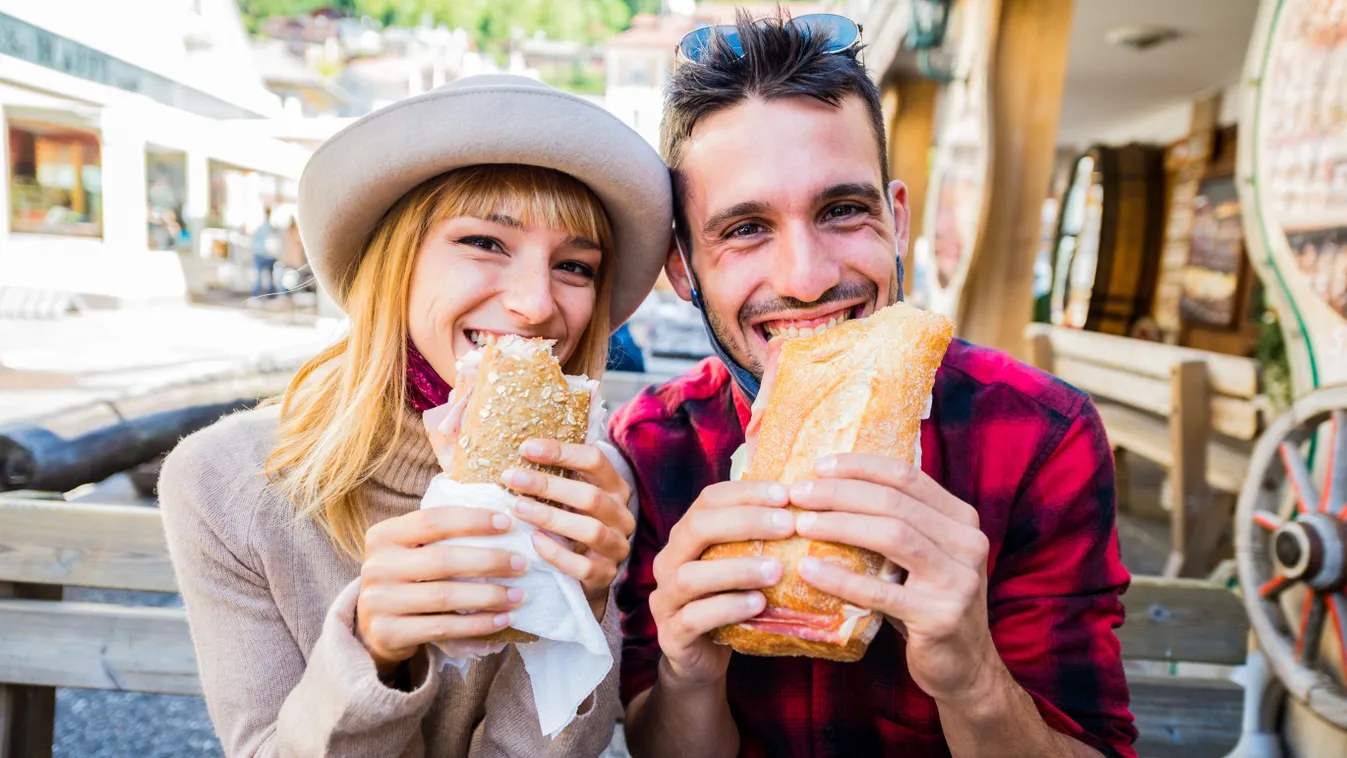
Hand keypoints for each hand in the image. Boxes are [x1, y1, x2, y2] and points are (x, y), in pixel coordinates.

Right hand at [357, 506, 526, 675]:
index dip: (473, 520)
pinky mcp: (389, 633)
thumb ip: (441, 534)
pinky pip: (443, 628)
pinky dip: (477, 625)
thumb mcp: (412, 550)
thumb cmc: (407, 578)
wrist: (374, 626)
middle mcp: (377, 566)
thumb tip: (503, 518)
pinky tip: (501, 620)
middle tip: (521, 564)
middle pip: (443, 559)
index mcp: (384, 535)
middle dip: (489, 560)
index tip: (508, 523)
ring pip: (445, 596)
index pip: (433, 520)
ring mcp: (379, 601)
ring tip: (518, 595)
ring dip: (489, 596)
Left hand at [502, 440, 636, 609]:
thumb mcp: (572, 495)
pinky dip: (556, 553)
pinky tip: (533, 541)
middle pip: (590, 496)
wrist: (587, 571)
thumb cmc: (573, 522)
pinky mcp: (605, 574)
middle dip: (548, 485)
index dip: (561, 452)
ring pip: (590, 531)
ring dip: (550, 517)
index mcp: (616, 488)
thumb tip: (521, 449)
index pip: (595, 460)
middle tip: (512, 477)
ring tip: (518, 508)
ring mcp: (616, 546)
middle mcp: (622, 516)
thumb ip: (558, 474)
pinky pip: (583, 566)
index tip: (526, 448)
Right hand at [647, 479, 793, 687]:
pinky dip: (727, 608)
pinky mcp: (671, 635)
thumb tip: (809, 507)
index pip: (709, 499)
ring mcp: (665, 599)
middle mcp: (669, 561)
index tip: (785, 495)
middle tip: (788, 525)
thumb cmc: (728, 603)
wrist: (701, 660)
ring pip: (691, 575)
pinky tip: (759, 604)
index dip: (746, 493)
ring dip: (738, 569)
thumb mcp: (741, 566)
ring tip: (777, 570)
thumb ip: (758, 540)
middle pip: (697, 528)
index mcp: (685, 536)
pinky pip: (693, 618)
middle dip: (745, 522)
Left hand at [789, 454, 999, 703]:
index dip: (861, 466)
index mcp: (961, 518)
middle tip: (798, 494)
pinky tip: (808, 569)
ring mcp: (958, 580)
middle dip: (840, 493)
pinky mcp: (940, 617)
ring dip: (839, 525)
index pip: (907, 476)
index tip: (819, 466)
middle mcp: (968, 543)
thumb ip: (898, 522)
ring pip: (892, 536)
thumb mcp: (923, 555)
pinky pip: (881, 592)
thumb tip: (831, 485)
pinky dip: (841, 578)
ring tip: (801, 524)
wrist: (963, 665)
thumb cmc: (927, 602)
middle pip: (895, 502)